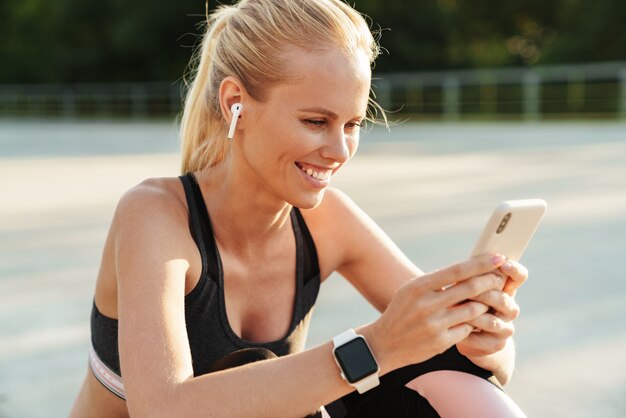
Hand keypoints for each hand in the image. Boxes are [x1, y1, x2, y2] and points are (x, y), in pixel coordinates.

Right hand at [367, 254, 506, 372]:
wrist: (384, 343)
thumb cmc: (401, 312)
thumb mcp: (411, 291)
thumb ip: (435, 281)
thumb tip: (466, 270)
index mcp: (420, 287)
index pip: (457, 271)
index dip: (481, 264)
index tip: (498, 258)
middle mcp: (428, 304)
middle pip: (470, 288)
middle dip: (491, 281)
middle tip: (501, 278)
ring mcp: (435, 324)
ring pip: (473, 310)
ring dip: (485, 304)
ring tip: (491, 300)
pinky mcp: (441, 342)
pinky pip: (467, 329)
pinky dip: (473, 323)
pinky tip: (476, 320)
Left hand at [457, 259, 526, 358]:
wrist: (471, 337)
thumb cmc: (466, 304)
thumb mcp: (468, 287)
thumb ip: (470, 276)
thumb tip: (462, 264)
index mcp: (505, 290)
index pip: (519, 276)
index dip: (514, 270)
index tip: (503, 263)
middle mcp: (510, 308)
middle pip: (503, 299)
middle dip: (483, 293)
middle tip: (465, 289)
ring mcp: (505, 328)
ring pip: (491, 321)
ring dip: (472, 315)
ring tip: (454, 310)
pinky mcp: (496, 345)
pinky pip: (482, 339)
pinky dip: (466, 333)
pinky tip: (453, 329)